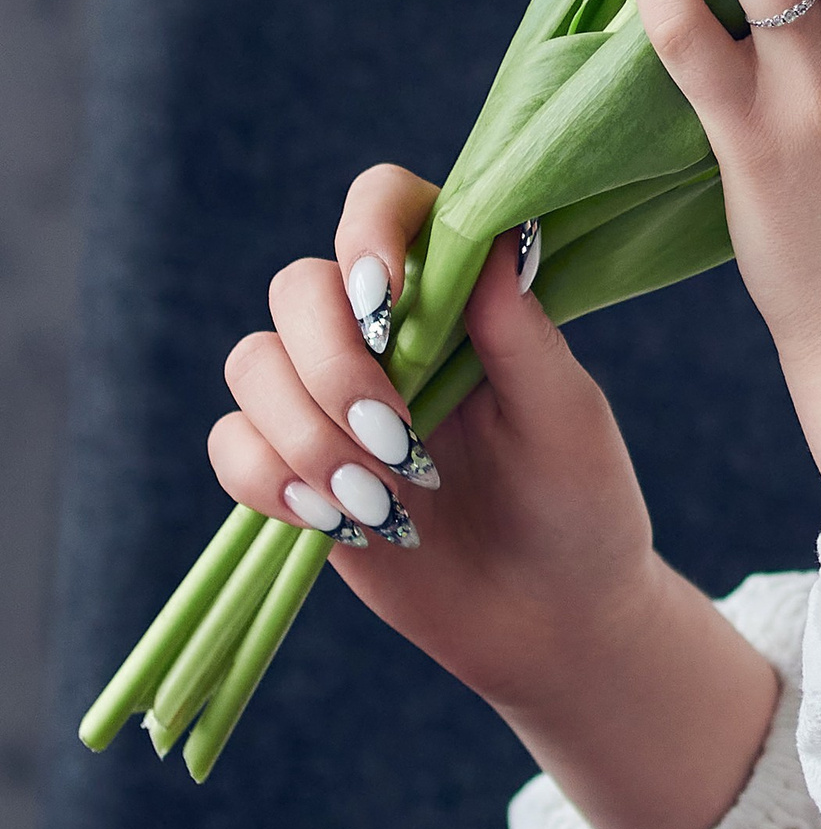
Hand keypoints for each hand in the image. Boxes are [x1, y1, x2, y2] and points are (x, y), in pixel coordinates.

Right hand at [208, 163, 777, 828]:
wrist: (551, 622)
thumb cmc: (580, 505)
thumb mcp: (569, 419)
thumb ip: (523, 332)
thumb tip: (492, 236)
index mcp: (459, 295)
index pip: (386, 206)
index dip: (367, 230)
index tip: (386, 297)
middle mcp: (385, 334)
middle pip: (298, 288)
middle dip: (332, 365)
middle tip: (396, 441)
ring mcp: (331, 400)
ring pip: (253, 364)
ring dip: (303, 433)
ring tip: (379, 502)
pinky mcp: (295, 469)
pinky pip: (231, 444)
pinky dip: (267, 479)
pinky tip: (338, 522)